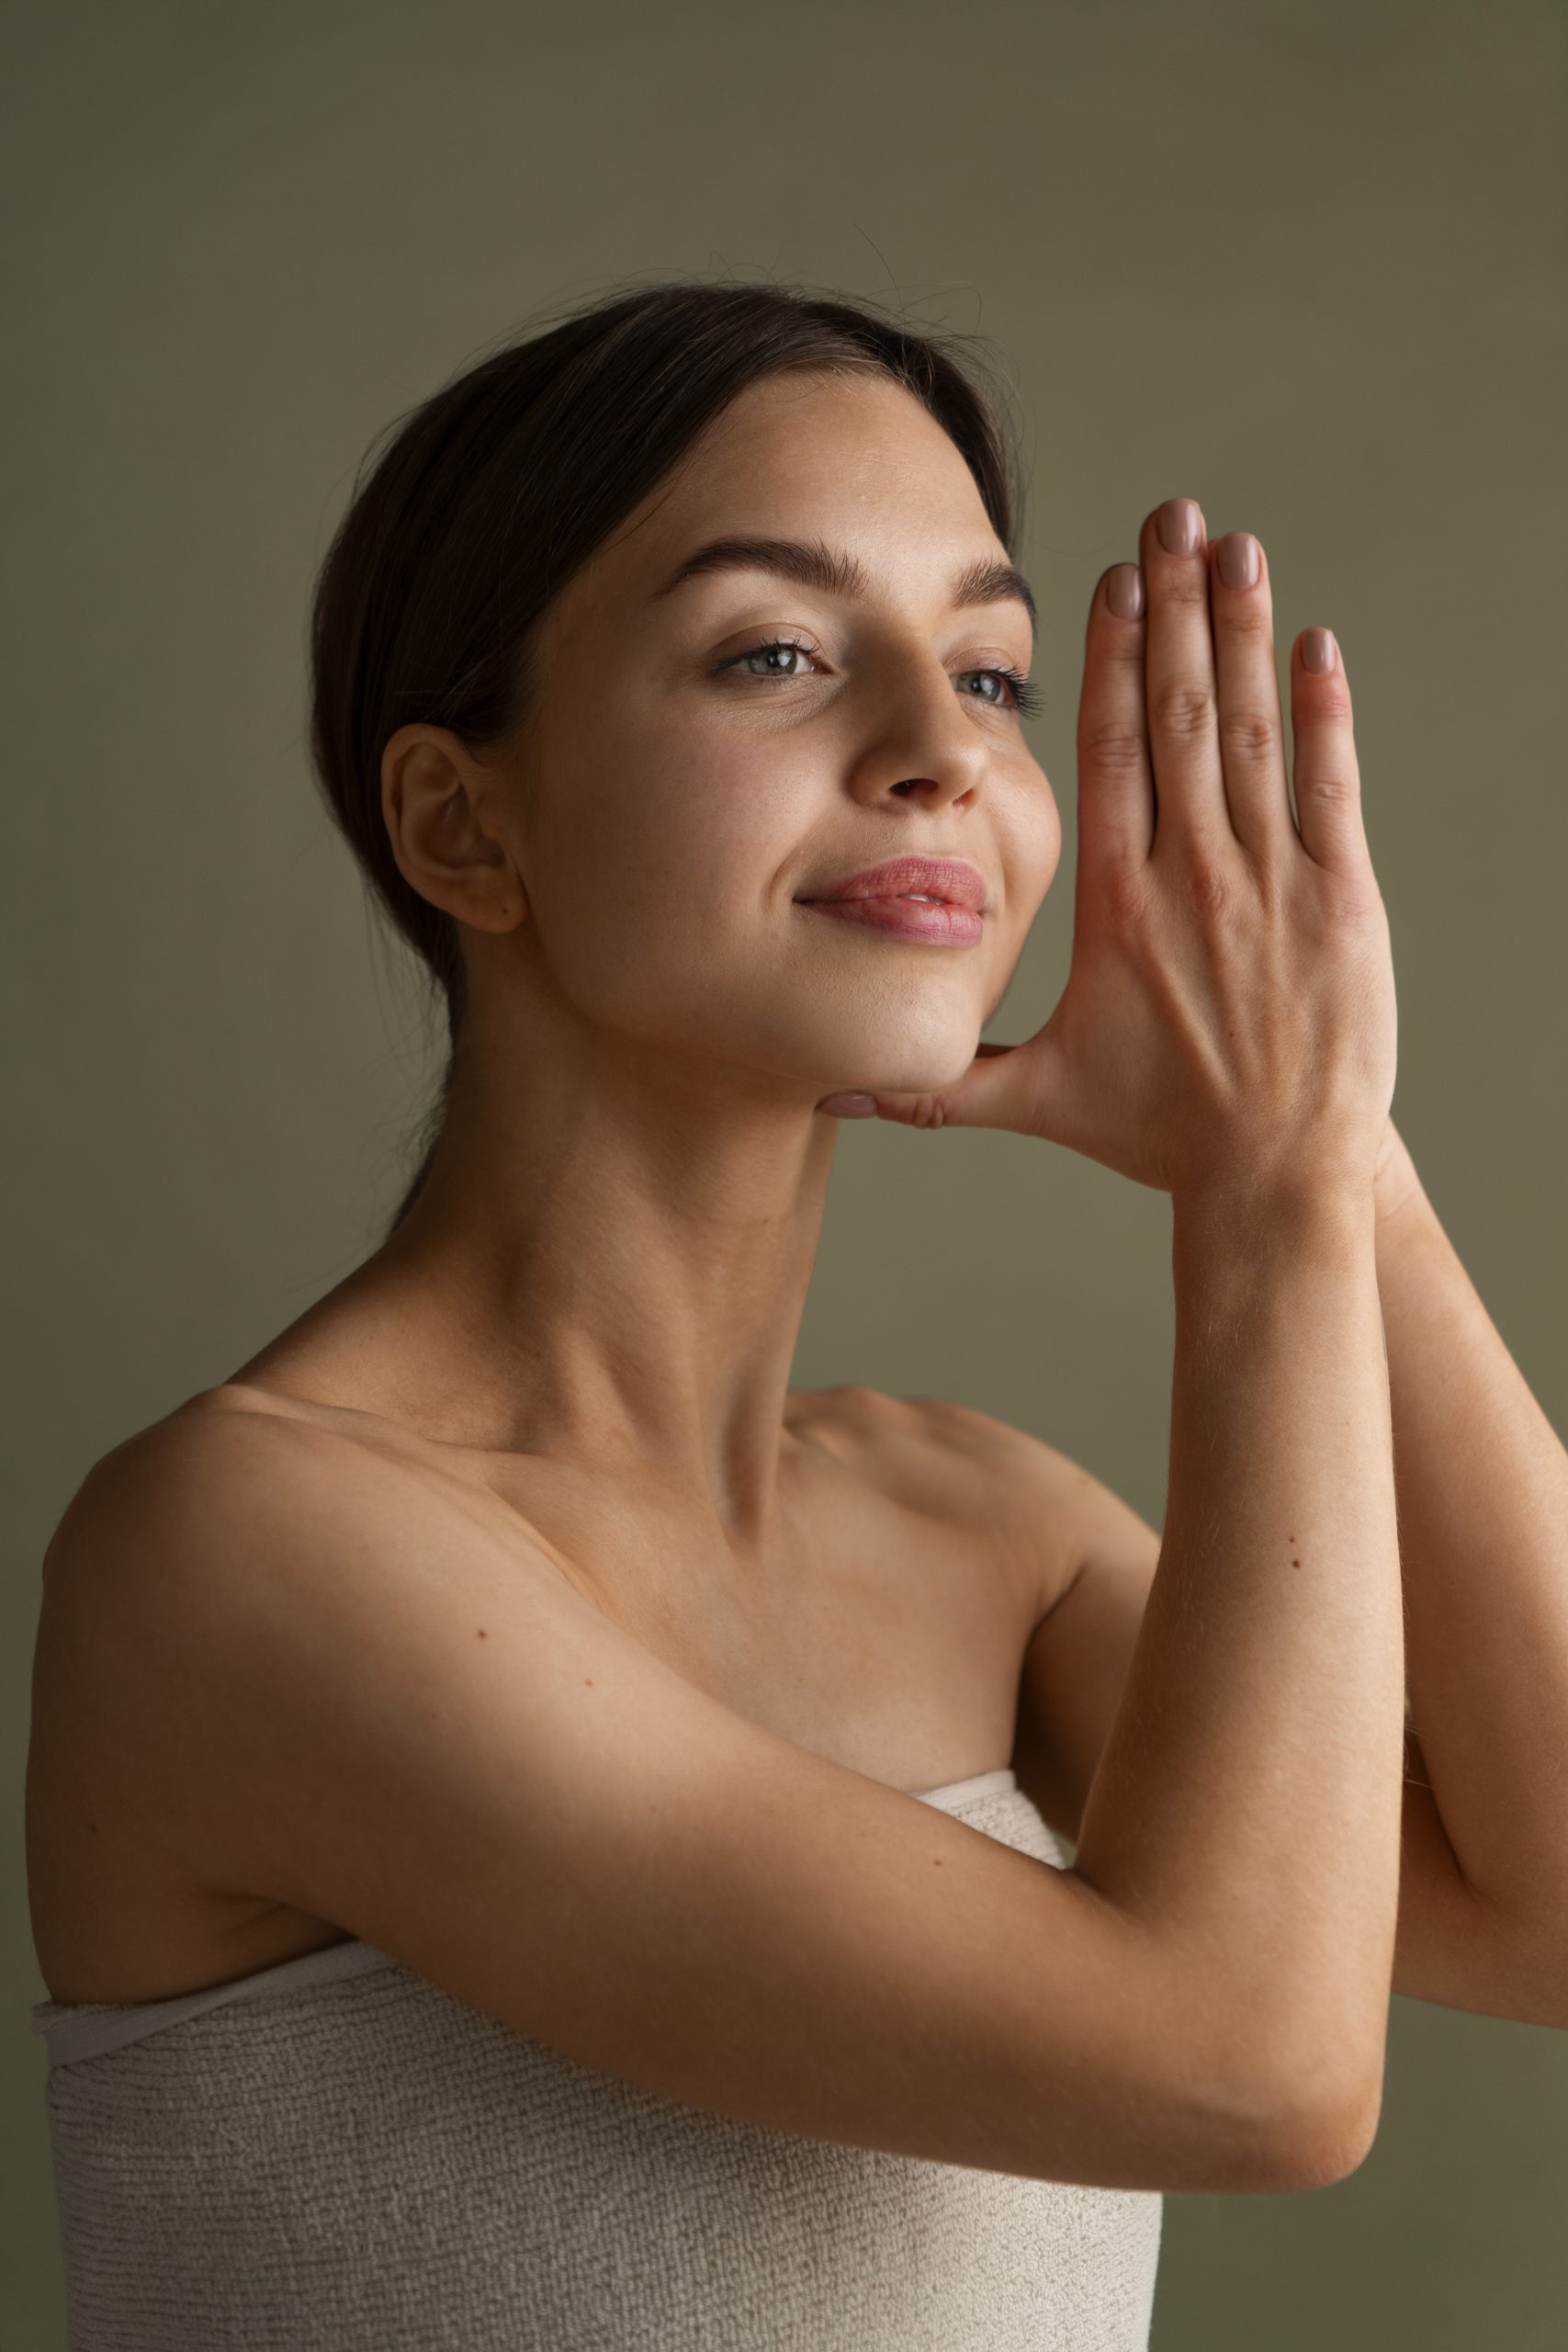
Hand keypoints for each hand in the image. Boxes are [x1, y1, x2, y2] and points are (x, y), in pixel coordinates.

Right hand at [828, 498, 1397, 1202]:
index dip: (1114, 660)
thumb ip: (940, 1081)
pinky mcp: (1341, 899)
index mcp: (1119, 906)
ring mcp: (1272, 881)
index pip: (1113, 756)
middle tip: (1173, 517)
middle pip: (1179, 717)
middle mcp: (1193, 877)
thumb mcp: (1040, 1099)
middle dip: (1174, 608)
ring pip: (1251, 734)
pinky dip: (1324, 712)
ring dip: (1241, 634)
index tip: (1112, 581)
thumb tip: (836, 1085)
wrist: (1277, 1172)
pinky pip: (1331, 786)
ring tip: (1235, 548)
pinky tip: (1313, 642)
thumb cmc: (1161, 1132)